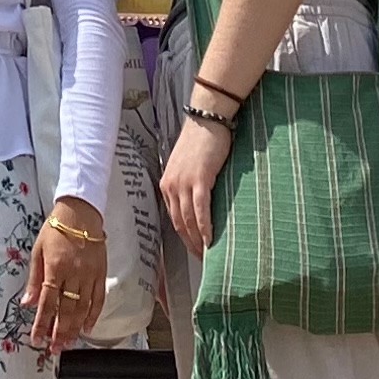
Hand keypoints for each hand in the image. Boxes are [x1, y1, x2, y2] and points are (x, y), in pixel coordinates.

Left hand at [24, 196, 109, 350]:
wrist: (81, 211)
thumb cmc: (55, 228)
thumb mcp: (38, 250)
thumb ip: (34, 279)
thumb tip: (27, 303)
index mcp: (55, 268)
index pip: (47, 303)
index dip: (42, 323)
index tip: (37, 339)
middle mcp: (74, 274)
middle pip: (66, 310)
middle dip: (59, 332)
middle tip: (54, 348)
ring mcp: (89, 274)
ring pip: (83, 308)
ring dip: (74, 328)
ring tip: (68, 342)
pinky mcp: (101, 272)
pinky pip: (98, 298)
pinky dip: (93, 315)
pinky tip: (87, 327)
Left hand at [159, 115, 230, 254]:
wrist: (208, 120)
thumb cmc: (202, 141)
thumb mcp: (189, 166)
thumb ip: (190, 184)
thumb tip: (200, 205)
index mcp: (167, 183)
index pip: (173, 217)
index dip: (183, 236)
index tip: (193, 249)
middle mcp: (170, 185)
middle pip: (179, 223)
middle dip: (190, 243)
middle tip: (201, 259)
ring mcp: (183, 183)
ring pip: (188, 220)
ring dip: (198, 240)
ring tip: (207, 254)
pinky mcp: (199, 180)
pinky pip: (200, 210)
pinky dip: (205, 227)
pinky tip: (211, 239)